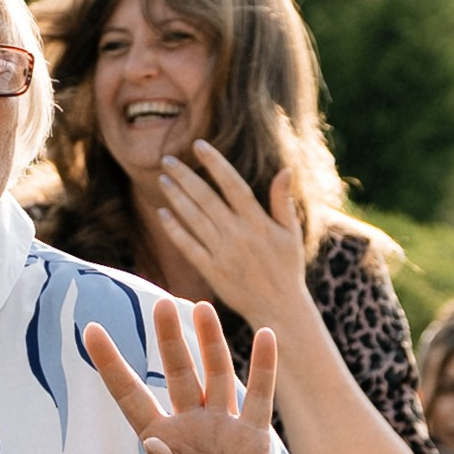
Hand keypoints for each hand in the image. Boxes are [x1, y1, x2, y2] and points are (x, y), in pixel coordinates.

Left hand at [84, 298, 325, 453]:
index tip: (89, 329)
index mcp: (157, 437)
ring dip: (209, 342)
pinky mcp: (253, 437)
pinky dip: (264, 367)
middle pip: (176, 372)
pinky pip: (260, 396)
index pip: (129, 393)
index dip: (110, 363)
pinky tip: (265, 336)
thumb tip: (153, 442)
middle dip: (169, 339)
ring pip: (215, 374)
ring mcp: (222, 426)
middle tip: (162, 304)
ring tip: (201, 308)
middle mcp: (188, 423)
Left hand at [153, 151, 310, 334]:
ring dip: (176, 197)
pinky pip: (188, 246)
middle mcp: (238, 235)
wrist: (278, 307)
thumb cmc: (287, 267)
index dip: (215, 163)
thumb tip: (285, 169)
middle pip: (206, 198)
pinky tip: (162, 213)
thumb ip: (283, 201)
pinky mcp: (211, 270)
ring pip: (194, 219)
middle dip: (185, 176)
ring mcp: (222, 253)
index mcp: (258, 222)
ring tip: (163, 179)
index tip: (198, 145)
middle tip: (167, 159)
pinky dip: (174, 229)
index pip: (233, 185)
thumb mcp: (291, 233)